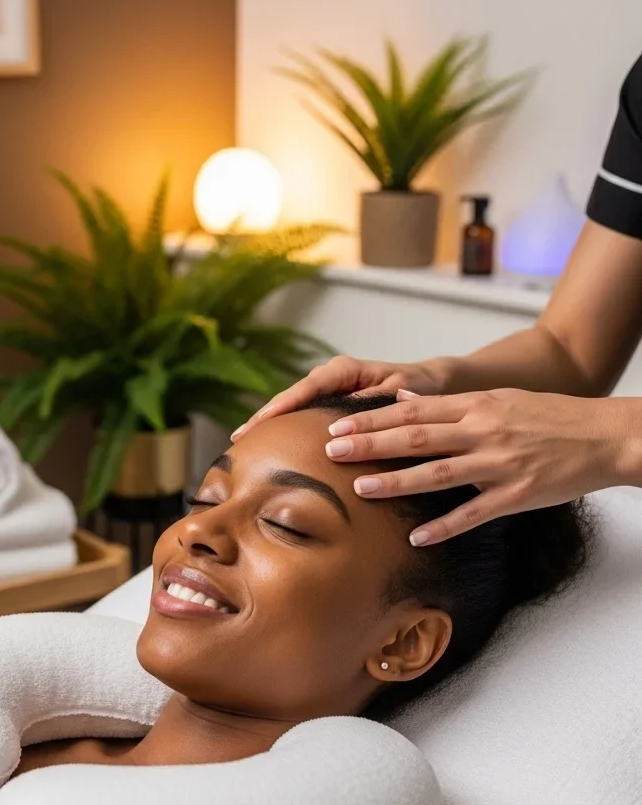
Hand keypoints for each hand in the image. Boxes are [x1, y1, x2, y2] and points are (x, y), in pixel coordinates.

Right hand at [231, 355, 448, 439]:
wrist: (431, 383)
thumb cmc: (419, 386)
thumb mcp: (400, 393)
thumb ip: (373, 403)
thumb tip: (343, 421)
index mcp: (344, 370)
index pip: (306, 389)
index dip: (281, 406)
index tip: (260, 422)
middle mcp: (331, 377)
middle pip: (290, 397)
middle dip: (264, 416)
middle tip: (238, 438)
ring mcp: (328, 391)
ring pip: (293, 406)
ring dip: (269, 423)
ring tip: (244, 443)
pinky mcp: (330, 404)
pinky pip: (303, 415)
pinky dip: (286, 428)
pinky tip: (270, 444)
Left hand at [323, 388, 633, 542]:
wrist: (604, 435)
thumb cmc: (547, 415)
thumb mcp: (497, 398)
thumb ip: (450, 403)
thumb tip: (400, 399)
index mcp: (475, 406)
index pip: (412, 410)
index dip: (371, 418)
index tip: (337, 424)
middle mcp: (482, 432)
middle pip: (416, 437)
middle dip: (370, 444)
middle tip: (331, 450)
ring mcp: (499, 465)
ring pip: (438, 474)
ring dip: (396, 481)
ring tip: (360, 488)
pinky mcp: (517, 496)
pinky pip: (474, 514)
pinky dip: (444, 526)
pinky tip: (416, 537)